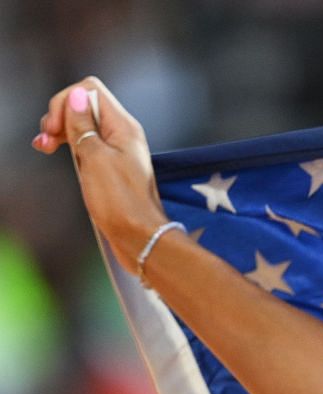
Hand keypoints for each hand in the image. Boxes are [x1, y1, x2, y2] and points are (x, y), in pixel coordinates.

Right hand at [32, 77, 168, 272]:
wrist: (141, 239)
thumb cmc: (122, 204)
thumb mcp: (95, 159)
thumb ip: (83, 125)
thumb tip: (77, 96)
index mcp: (124, 127)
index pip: (91, 90)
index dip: (67, 102)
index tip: (55, 127)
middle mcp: (123, 135)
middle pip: (84, 105)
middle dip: (60, 116)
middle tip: (48, 137)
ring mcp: (117, 151)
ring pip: (83, 126)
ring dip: (61, 131)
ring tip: (45, 146)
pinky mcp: (111, 167)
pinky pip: (87, 145)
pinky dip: (69, 145)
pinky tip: (55, 152)